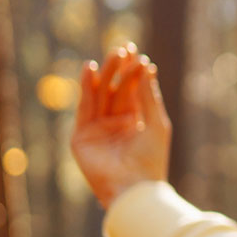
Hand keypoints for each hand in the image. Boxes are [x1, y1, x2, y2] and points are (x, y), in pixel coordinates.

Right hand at [71, 43, 171, 209]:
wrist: (135, 187)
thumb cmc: (151, 158)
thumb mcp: (155, 122)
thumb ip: (147, 95)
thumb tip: (146, 66)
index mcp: (133, 123)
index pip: (131, 92)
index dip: (134, 73)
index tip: (138, 54)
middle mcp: (113, 125)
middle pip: (114, 91)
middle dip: (119, 70)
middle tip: (124, 49)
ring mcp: (96, 130)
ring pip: (99, 96)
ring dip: (104, 74)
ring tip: (112, 55)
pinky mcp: (81, 138)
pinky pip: (84, 108)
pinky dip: (86, 88)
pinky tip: (90, 70)